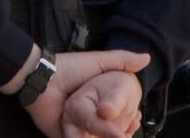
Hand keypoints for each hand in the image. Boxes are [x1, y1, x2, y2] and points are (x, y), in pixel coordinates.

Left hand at [23, 49, 150, 137]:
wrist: (42, 79)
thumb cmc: (71, 68)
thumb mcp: (100, 61)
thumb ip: (122, 60)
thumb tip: (147, 58)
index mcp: (96, 99)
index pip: (115, 113)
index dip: (127, 118)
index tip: (137, 121)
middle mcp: (87, 114)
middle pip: (106, 128)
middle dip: (117, 133)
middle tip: (127, 135)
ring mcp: (75, 126)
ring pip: (93, 137)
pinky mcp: (62, 135)